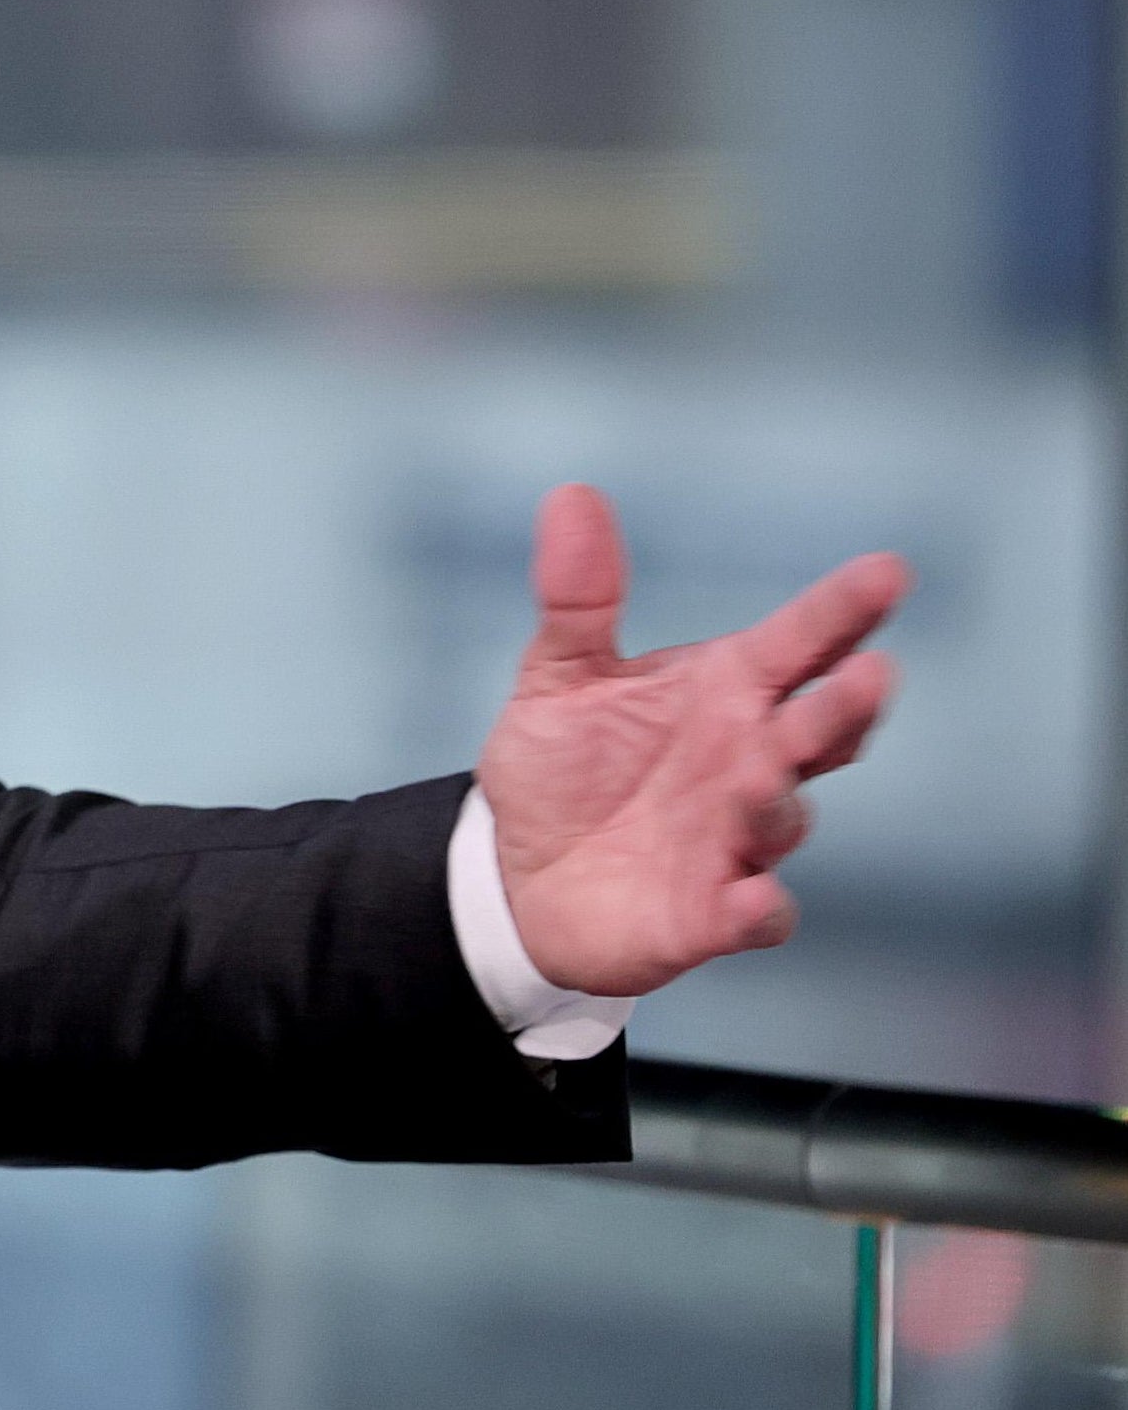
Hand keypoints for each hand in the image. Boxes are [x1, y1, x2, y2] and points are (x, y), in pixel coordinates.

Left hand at [476, 484, 902, 997]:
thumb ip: (579, 597)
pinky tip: (754, 898)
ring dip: (777, 798)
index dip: (843, 611)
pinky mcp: (712, 912)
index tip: (888, 572)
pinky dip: (758, 908)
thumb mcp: (561, 674)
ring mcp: (739, 838)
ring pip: (783, 816)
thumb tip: (573, 495)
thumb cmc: (566, 764)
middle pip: (817, 729)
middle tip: (872, 673)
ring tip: (758, 774)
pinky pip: (754, 914)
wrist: (522, 871)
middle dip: (846, 705)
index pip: (801, 645)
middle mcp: (750, 761)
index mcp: (726, 693)